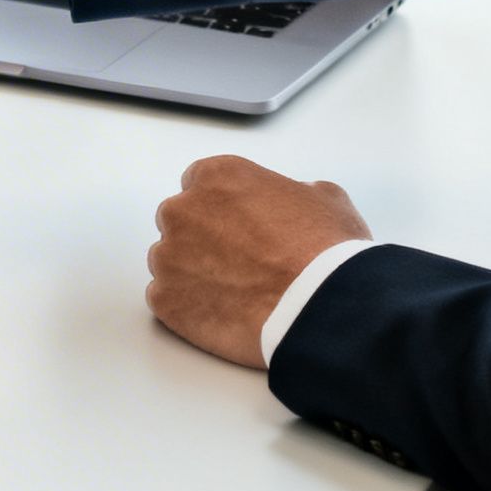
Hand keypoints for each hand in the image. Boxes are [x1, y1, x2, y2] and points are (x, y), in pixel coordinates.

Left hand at [145, 155, 371, 368]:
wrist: (320, 308)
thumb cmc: (327, 251)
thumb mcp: (324, 198)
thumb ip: (292, 192)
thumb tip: (292, 200)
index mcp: (216, 176)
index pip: (200, 183)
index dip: (221, 206)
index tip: (238, 225)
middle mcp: (182, 210)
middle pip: (180, 220)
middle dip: (202, 237)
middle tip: (238, 261)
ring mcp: (168, 257)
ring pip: (170, 260)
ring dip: (193, 272)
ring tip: (234, 292)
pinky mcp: (164, 299)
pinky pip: (166, 298)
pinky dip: (188, 306)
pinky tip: (221, 313)